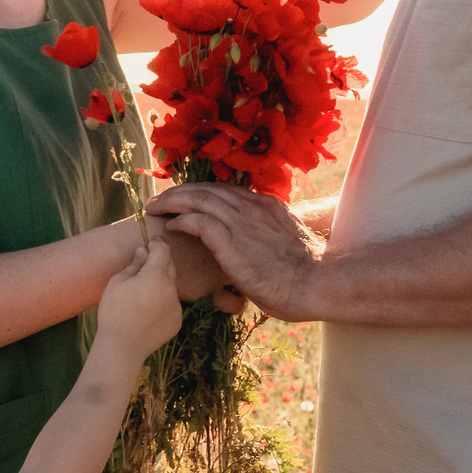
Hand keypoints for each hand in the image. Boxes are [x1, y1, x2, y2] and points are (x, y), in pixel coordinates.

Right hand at [96, 233, 181, 358]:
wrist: (122, 347)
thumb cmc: (114, 311)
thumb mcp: (117, 282)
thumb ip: (134, 264)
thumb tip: (144, 251)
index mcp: (156, 275)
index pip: (163, 250)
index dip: (158, 244)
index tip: (151, 243)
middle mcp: (172, 288)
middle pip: (170, 266)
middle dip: (160, 262)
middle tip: (144, 266)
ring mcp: (177, 306)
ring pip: (171, 287)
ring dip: (161, 284)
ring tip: (143, 294)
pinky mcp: (177, 321)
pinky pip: (172, 305)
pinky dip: (163, 302)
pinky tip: (147, 312)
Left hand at [145, 183, 324, 321]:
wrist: (316, 283)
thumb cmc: (306, 276)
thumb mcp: (287, 248)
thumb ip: (270, 242)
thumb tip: (261, 254)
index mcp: (267, 207)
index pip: (226, 191)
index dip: (202, 193)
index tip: (186, 199)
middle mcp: (253, 207)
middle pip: (208, 189)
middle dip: (180, 192)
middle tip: (160, 199)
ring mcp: (242, 221)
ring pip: (198, 199)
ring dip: (172, 202)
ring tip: (155, 208)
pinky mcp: (232, 240)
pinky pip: (198, 222)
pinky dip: (181, 221)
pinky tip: (170, 227)